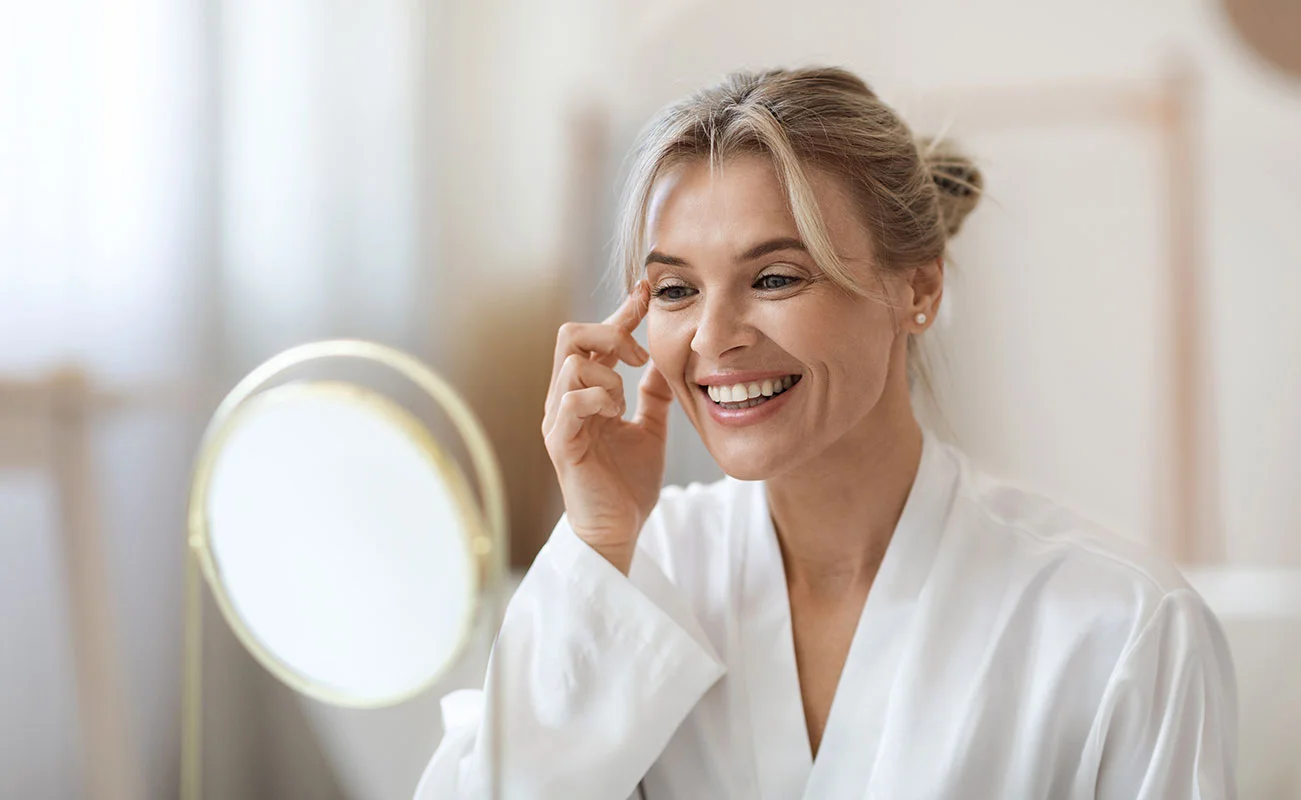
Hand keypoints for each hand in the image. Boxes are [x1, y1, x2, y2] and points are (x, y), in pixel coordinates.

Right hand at [541, 281, 672, 573]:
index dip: (622, 311)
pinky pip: (571, 401)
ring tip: (624, 403)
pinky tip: (616, 416)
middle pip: (569, 334)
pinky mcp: (560, 442)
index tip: (648, 290)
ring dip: (607, 375)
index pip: (597, 337)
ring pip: (572, 363)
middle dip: (609, 332)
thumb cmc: (629, 484)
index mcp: (587, 392)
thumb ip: (653, 395)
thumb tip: (665, 360)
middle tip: (638, 355)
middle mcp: (566, 399)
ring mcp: (559, 419)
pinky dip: (599, 399)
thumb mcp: (650, 429)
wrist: (619, 530)